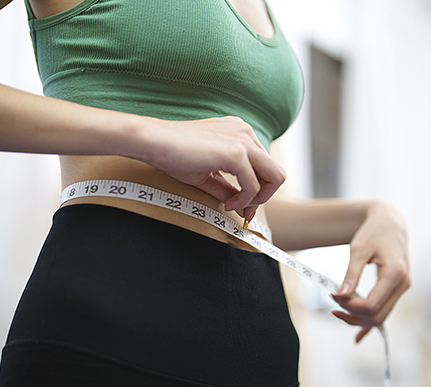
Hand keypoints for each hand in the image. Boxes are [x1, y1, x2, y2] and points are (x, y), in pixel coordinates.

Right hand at [143, 116, 285, 220]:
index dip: (258, 189)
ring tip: (236, 207)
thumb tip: (245, 208)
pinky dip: (244, 200)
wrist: (154, 142)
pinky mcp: (236, 153)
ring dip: (258, 199)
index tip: (240, 205)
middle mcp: (246, 132)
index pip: (264, 165)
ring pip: (274, 177)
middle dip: (264, 196)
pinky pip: (254, 186)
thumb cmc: (174, 154)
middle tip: (244, 211)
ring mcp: (243, 141)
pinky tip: (228, 204)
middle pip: (275, 171)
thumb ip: (229, 188)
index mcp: (240, 132)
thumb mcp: (208, 173)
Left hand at [331, 201, 409, 342]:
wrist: (389, 223)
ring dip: (358, 319)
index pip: (372, 304)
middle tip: (332, 300)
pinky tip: (357, 336)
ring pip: (380, 317)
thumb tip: (341, 295)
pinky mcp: (396, 290)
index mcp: (395, 273)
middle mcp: (402, 284)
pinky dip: (369, 324)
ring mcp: (401, 289)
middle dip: (352, 314)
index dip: (350, 305)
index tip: (333, 295)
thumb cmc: (374, 232)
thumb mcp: (359, 249)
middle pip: (377, 316)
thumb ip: (351, 273)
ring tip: (336, 309)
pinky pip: (384, 312)